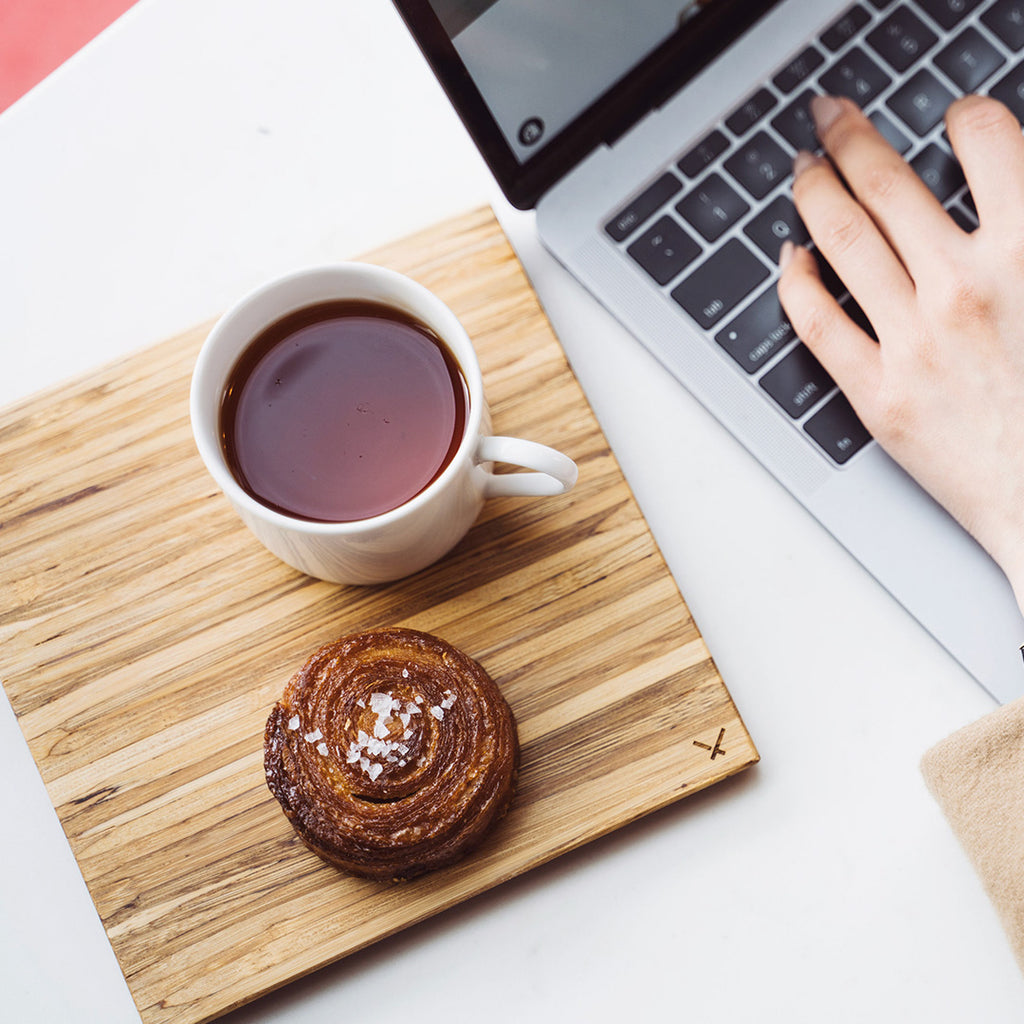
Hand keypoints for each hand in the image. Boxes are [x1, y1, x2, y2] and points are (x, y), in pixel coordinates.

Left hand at [778, 93, 1023, 613]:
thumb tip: (1005, 199)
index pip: (988, 142)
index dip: (963, 118)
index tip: (949, 118)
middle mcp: (966, 287)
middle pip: (889, 184)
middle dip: (851, 137)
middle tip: (829, 116)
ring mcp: (914, 341)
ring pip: (843, 241)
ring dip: (814, 192)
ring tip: (802, 168)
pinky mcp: (877, 394)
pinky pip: (816, 324)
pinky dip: (794, 283)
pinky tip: (788, 258)